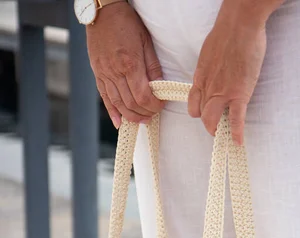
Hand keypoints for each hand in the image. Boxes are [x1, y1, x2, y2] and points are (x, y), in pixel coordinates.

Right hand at [86, 2, 164, 128]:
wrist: (102, 11)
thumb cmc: (126, 23)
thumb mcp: (146, 41)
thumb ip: (153, 67)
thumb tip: (160, 87)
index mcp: (130, 63)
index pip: (143, 96)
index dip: (154, 105)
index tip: (161, 105)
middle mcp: (115, 72)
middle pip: (131, 103)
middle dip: (145, 112)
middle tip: (153, 114)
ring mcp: (104, 74)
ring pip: (118, 104)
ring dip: (131, 116)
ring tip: (142, 120)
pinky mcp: (98, 74)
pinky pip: (104, 97)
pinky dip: (112, 112)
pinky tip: (120, 122)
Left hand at [188, 1, 267, 144]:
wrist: (239, 26)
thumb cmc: (227, 34)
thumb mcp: (210, 53)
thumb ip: (211, 67)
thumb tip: (216, 70)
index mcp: (201, 77)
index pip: (193, 103)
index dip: (198, 112)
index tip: (205, 115)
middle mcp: (207, 88)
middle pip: (201, 115)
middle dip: (208, 124)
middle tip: (216, 128)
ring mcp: (222, 93)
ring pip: (212, 120)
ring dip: (216, 130)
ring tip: (223, 136)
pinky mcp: (238, 94)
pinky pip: (235, 120)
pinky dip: (236, 133)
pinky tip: (238, 142)